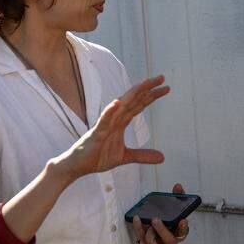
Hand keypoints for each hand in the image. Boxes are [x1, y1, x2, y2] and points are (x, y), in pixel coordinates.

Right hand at [52, 76, 168, 181]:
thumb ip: (142, 155)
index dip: (151, 96)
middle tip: (161, 77)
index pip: (139, 105)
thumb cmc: (97, 157)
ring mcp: (105, 124)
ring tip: (145, 83)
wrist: (77, 166)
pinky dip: (110, 111)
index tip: (166, 87)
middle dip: (147, 89)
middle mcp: (114, 119)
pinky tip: (117, 102)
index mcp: (121, 122)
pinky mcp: (96, 132)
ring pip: (121, 105)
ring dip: (132, 94)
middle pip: (133, 100)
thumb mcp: (125, 157)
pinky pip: (104, 120)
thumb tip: (162, 157)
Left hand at [133, 183, 190, 243]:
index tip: (182, 220)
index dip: (183, 227)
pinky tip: (137, 219)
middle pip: (169, 239)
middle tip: (155, 219)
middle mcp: (171, 241)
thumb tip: (178, 186)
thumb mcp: (174, 207)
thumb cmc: (168, 218)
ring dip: (150, 232)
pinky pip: (142, 240)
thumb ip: (177, 197)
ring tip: (148, 220)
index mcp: (180, 232)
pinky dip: (139, 229)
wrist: (157, 228)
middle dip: (162, 229)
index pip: (184, 232)